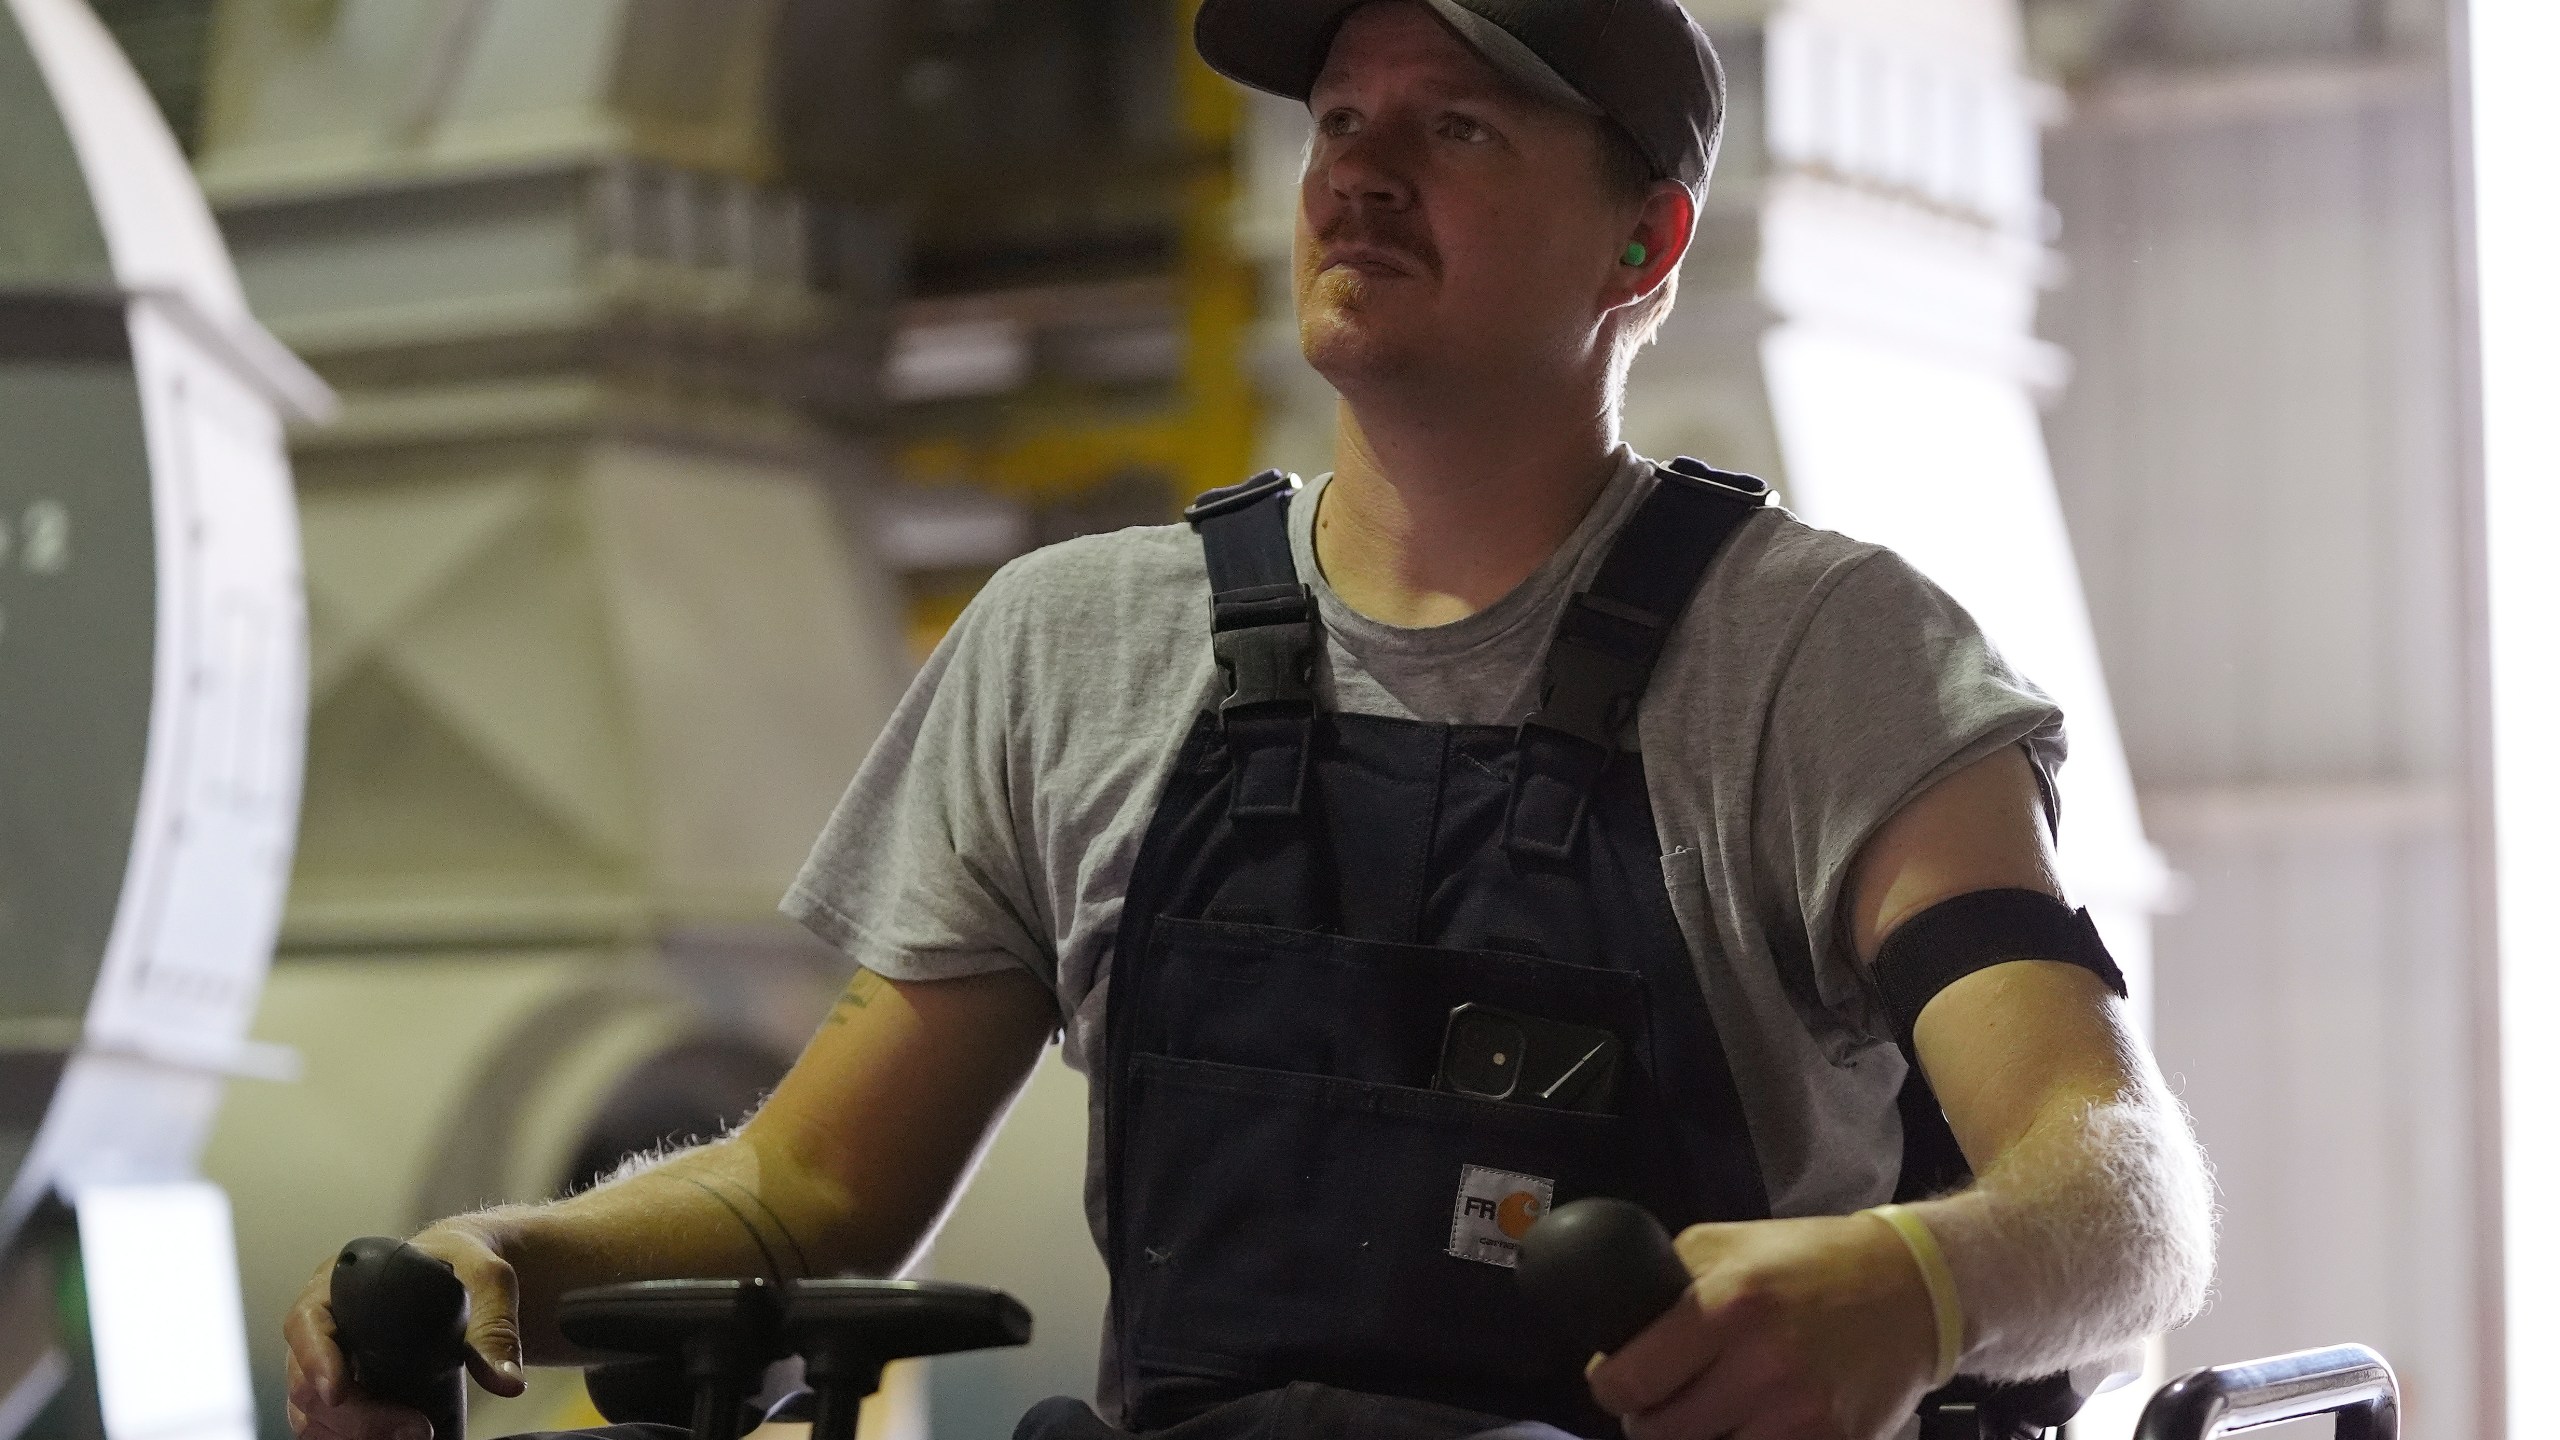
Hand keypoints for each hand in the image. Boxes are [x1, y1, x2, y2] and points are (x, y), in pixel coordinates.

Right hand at [283, 1224, 528, 1439]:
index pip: (306, 1321)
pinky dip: (350, 1438)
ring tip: (413, 1435)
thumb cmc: (466, 1265)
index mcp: (340, 1281)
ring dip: (354, 1434)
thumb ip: (495, 1325)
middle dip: (357, 1415)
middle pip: (309, 1381)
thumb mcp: (487, 1279)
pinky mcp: (343, 1388)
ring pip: (313, 1413)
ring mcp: (327, 1360)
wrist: (465, 1276)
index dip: (314, 1359)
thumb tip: (507, 1381)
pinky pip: (327, 1426)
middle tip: (415, 1429)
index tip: (338, 1393)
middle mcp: (323, 1323)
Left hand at [1584, 1214, 1939, 1439]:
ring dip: (1700, 1438)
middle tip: (1663, 1400)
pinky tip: (1754, 1422)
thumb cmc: (1812, 1261)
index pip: (1628, 1382)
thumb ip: (1667, 1281)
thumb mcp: (1728, 1243)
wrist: (1912, 1290)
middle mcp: (1762, 1366)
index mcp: (1727, 1306)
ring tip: (1712, 1410)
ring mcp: (1800, 1416)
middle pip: (1659, 1434)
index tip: (1618, 1380)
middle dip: (1650, 1419)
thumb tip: (1615, 1325)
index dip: (1611, 1385)